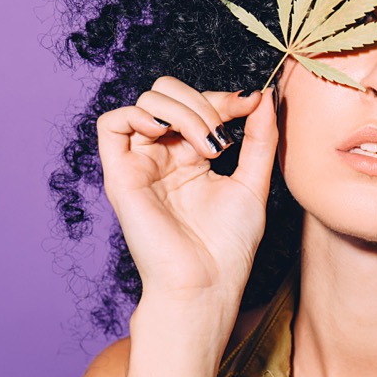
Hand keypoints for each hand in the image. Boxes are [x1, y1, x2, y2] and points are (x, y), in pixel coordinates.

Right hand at [95, 77, 277, 318]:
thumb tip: (264, 97)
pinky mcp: (120, 175)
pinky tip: (167, 134)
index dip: (223, 98)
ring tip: (206, 147)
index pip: (198, 103)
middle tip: (223, 137)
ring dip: (182, 111)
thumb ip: (260, 138)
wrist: (207, 282)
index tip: (252, 104)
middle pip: (168, 94)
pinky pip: (111, 124)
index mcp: (191, 157)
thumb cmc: (229, 245)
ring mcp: (141, 164)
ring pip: (146, 102)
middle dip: (202, 102)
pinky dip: (138, 115)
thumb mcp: (253, 181)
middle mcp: (163, 156)